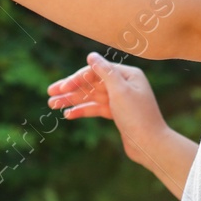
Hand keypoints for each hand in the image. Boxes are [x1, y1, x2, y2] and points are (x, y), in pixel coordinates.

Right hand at [47, 53, 170, 167]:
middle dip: (71, 89)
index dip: (77, 79)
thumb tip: (91, 55)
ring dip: (72, 100)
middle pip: (92, 84)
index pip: (96, 71)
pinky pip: (96, 109)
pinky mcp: (117, 114)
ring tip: (52, 105)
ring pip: (91, 97)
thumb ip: (104, 72)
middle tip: (49, 94)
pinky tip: (68, 114)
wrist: (150, 145)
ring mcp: (120, 100)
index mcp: (127, 75)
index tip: (61, 87)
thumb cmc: (138, 116)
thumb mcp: (120, 91)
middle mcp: (124, 84)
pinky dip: (82, 111)